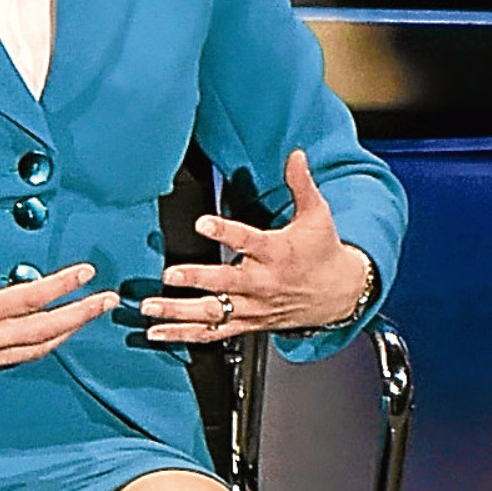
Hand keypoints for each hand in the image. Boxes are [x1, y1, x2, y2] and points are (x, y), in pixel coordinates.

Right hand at [0, 209, 117, 405]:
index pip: (30, 298)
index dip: (62, 284)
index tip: (86, 273)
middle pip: (47, 329)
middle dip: (82, 313)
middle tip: (107, 301)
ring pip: (38, 348)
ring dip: (68, 332)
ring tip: (88, 318)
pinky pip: (20, 359)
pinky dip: (42, 347)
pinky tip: (51, 338)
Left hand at [141, 149, 373, 343]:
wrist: (340, 294)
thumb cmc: (323, 252)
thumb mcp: (318, 215)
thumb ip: (301, 184)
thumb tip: (296, 155)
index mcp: (278, 253)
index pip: (248, 240)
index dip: (224, 232)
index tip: (202, 223)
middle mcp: (263, 283)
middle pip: (225, 283)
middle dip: (196, 279)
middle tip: (169, 274)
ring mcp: (254, 307)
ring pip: (214, 312)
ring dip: (180, 311)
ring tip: (151, 308)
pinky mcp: (248, 323)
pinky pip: (213, 332)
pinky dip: (184, 335)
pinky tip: (158, 332)